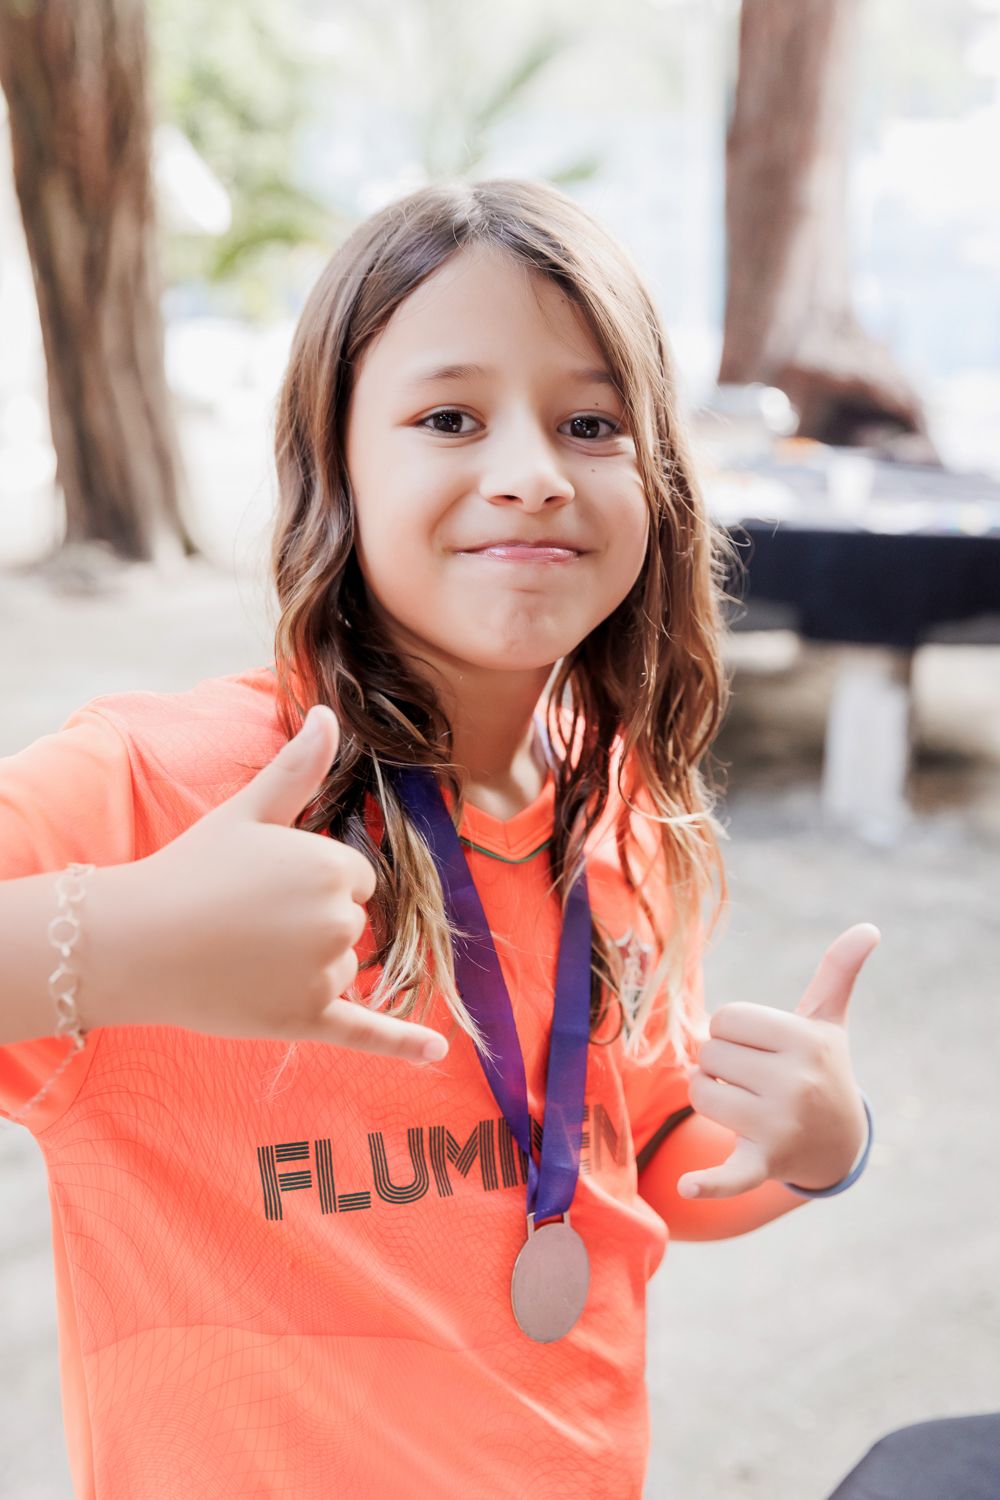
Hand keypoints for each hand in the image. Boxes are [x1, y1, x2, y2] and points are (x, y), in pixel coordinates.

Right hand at [91, 705, 447, 1064]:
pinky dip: (404, 1043)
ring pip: (339, 970)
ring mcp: (323, 974)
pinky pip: (368, 1033)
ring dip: (303, 969)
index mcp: (335, 866)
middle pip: (350, 924)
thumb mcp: (248, 811)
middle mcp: (340, 920)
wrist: (134, 941)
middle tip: (246, 922)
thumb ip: (298, 768)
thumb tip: (330, 714)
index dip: (308, 882)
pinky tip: (436, 1051)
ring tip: (241, 955)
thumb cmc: (191, 870)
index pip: (353, 879)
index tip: (263, 885)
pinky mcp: (305, 1020)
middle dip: (308, 925)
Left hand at [676, 924, 878, 1198]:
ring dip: (710, 1095)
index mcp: (804, 1041)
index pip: (725, 1017)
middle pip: (709, 1052)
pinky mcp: (764, 1162)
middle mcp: (796, 1082)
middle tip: (753, 1078)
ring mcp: (780, 1124)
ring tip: (742, 1102)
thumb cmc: (819, 1066)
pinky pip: (731, 1174)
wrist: (836, 1140)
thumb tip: (868, 928)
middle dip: (721, 1062)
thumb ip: (838, 972)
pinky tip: (687, 1186)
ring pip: (701, 1091)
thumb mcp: (827, 1020)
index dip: (732, 1030)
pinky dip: (710, 1183)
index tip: (758, 1046)